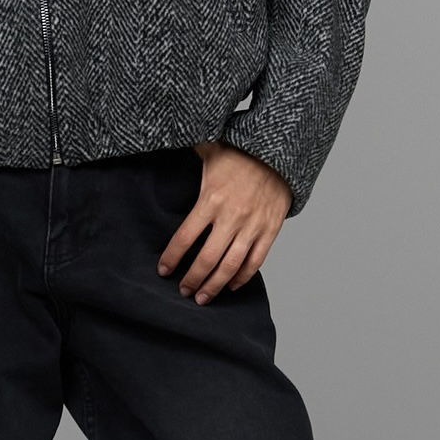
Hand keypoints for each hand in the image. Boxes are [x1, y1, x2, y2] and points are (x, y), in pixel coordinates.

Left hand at [156, 141, 292, 302]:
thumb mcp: (208, 150)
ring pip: (231, 266)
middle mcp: (231, 217)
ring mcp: (252, 226)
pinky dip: (243, 277)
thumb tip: (162, 142)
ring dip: (215, 285)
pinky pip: (255, 261)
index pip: (185, 237)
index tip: (163, 270)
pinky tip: (231, 286)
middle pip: (207, 259)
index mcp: (211, 199)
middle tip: (183, 292)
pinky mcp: (269, 231)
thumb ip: (186, 154)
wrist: (278, 153)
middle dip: (193, 279)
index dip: (172, 257)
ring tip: (203, 298)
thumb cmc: (239, 152)